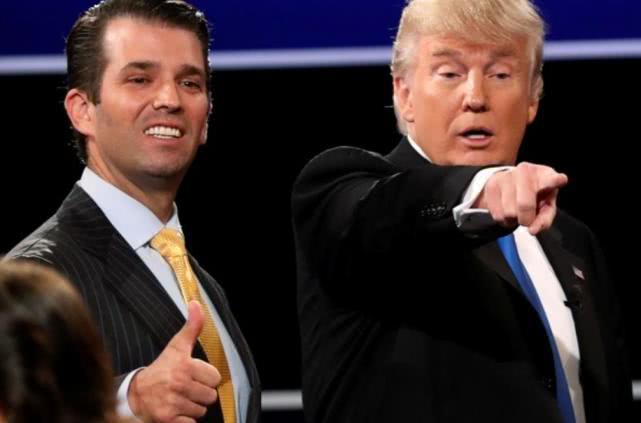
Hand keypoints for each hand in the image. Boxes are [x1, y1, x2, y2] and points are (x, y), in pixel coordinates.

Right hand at [128, 301, 220, 422]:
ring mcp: (173, 403)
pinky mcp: (168, 419)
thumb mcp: (176, 346)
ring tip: (180, 398)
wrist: (136, 394)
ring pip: (202, 410)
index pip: (215, 377)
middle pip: (211, 395)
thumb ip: (192, 326)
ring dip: (193, 406)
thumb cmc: (161, 369)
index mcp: (184, 365)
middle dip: (201, 393)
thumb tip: (196, 303)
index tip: (194, 374)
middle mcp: (179, 384)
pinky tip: (176, 410)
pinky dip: (186, 420)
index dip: (206, 377)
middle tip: (187, 387)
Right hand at [474, 162, 567, 234]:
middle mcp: (525, 171)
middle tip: (527, 218)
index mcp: (544, 174)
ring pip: (509, 212)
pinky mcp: (491, 185)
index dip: (555, 180)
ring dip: (513, 219)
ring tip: (516, 211)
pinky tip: (506, 209)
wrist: (510, 183)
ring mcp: (506, 176)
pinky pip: (497, 214)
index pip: (551, 178)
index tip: (560, 180)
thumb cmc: (534, 195)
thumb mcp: (545, 206)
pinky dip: (503, 218)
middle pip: (525, 205)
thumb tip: (532, 230)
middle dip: (526, 219)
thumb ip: (544, 219)